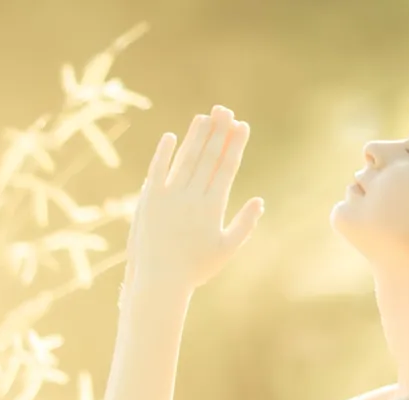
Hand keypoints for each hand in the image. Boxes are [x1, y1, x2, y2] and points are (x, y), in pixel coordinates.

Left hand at [124, 105, 263, 294]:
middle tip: (225, 110)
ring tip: (204, 117)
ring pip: (185, 159)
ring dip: (195, 136)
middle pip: (208, 157)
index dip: (235, 144)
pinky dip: (164, 153)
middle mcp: (192, 197)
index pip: (226, 167)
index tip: (242, 125)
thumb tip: (260, 201)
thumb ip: (244, 224)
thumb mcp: (225, 249)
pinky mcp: (149, 199)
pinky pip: (157, 170)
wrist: (159, 280)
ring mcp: (169, 196)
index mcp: (212, 207)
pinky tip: (171, 137)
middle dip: (218, 131)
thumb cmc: (195, 268)